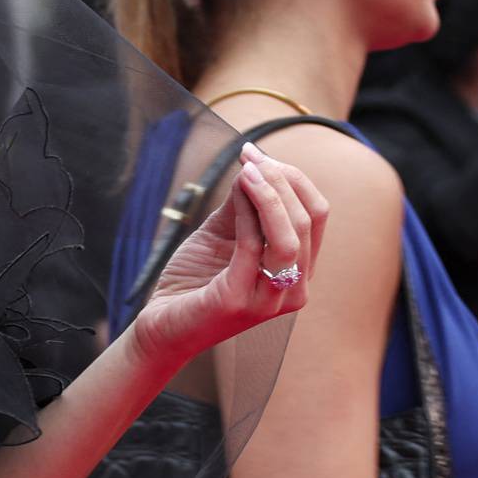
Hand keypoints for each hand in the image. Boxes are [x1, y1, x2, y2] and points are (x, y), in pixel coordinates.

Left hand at [136, 144, 327, 367]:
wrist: (161, 325)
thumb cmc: (194, 280)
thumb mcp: (222, 234)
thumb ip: (242, 205)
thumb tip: (254, 165)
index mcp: (298, 270)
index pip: (316, 215)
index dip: (293, 178)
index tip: (257, 153)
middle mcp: (294, 288)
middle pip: (308, 221)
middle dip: (282, 180)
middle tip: (250, 156)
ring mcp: (270, 299)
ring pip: (290, 237)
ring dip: (270, 195)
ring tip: (247, 170)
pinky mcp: (239, 303)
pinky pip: (253, 250)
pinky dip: (247, 217)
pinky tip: (236, 194)